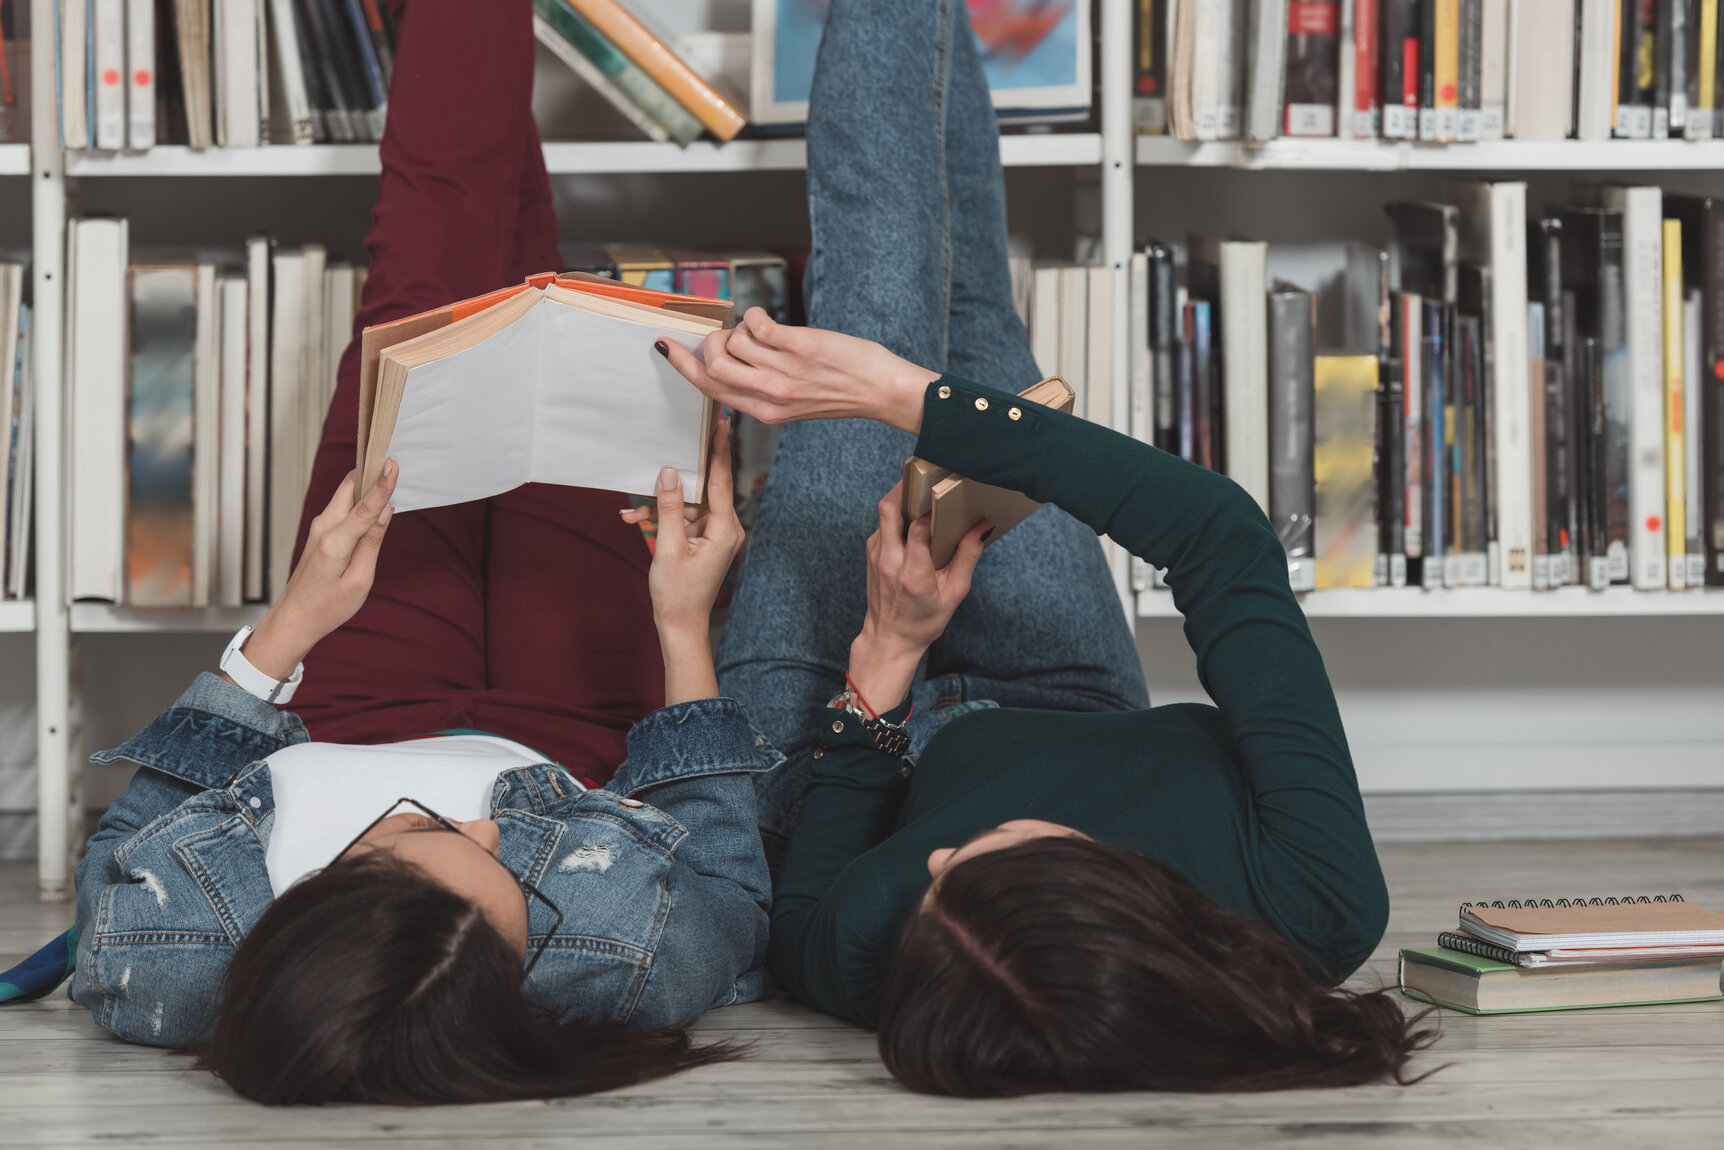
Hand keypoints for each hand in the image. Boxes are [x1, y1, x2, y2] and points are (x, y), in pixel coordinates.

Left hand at [242, 462, 397, 680]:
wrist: (295, 619)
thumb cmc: (328, 607)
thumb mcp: (359, 580)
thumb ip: (373, 542)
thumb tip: (386, 510)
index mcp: (335, 542)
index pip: (365, 506)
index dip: (382, 484)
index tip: (393, 463)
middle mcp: (323, 528)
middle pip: (349, 487)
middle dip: (370, 471)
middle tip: (393, 461)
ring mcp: (319, 528)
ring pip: (345, 494)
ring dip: (366, 484)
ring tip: (388, 475)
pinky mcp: (320, 532)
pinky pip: (342, 506)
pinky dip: (359, 498)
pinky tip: (373, 500)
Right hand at [621, 424, 743, 704]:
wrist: (679, 627)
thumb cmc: (677, 594)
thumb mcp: (668, 546)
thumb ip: (669, 507)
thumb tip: (670, 472)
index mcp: (725, 528)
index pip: (722, 480)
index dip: (719, 449)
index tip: (722, 423)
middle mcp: (725, 528)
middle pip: (700, 491)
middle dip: (673, 485)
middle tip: (663, 453)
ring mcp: (714, 535)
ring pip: (685, 507)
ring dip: (659, 509)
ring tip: (632, 514)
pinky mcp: (702, 541)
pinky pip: (681, 521)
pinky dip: (661, 521)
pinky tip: (635, 520)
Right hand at [657, 307, 938, 432]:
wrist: (881, 390)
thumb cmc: (840, 392)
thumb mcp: (793, 405)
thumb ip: (761, 389)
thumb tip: (731, 357)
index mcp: (764, 412)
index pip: (710, 390)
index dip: (682, 366)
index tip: (666, 347)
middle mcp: (771, 395)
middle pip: (714, 366)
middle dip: (711, 343)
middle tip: (730, 335)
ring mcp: (785, 372)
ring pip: (736, 341)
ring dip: (741, 327)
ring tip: (763, 331)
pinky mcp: (800, 348)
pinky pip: (758, 323)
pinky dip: (756, 315)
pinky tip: (768, 319)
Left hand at [847, 482, 988, 712]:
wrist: (889, 639)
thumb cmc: (924, 620)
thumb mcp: (955, 593)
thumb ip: (968, 557)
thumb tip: (983, 526)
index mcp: (913, 573)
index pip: (918, 528)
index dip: (934, 510)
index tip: (951, 501)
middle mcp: (890, 561)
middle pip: (889, 509)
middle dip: (907, 488)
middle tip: (926, 479)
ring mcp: (876, 556)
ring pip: (884, 513)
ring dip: (902, 499)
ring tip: (923, 494)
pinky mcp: (871, 554)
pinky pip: (883, 525)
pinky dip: (898, 517)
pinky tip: (914, 518)